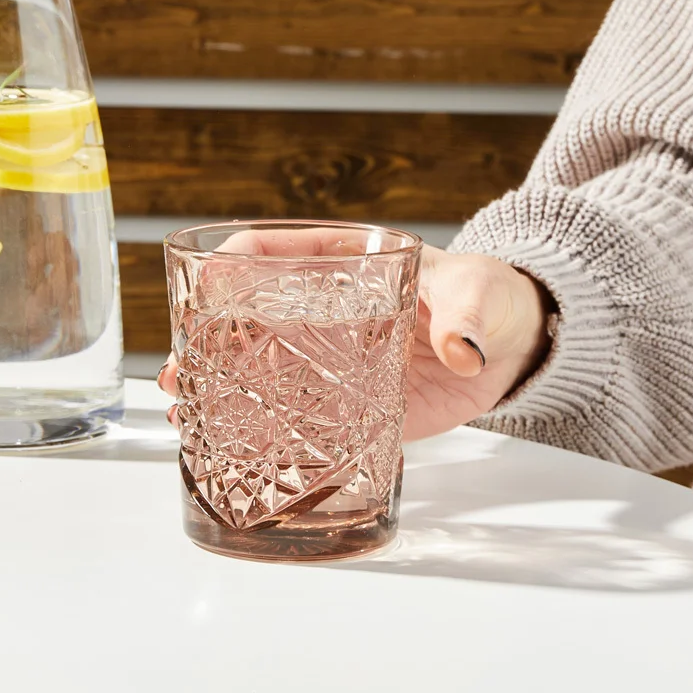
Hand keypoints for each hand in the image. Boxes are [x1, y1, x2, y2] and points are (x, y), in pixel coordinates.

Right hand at [158, 239, 551, 440]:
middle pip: (246, 316)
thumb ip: (467, 316)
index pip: (272, 252)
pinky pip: (294, 414)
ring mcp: (330, 358)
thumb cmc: (492, 298)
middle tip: (177, 366)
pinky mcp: (348, 402)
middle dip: (203, 338)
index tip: (205, 286)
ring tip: (183, 404)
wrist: (514, 345)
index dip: (231, 266)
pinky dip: (256, 427)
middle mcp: (324, 310)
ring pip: (258, 366)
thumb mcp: (479, 292)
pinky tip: (223, 440)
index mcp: (343, 262)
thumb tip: (462, 350)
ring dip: (214, 384)